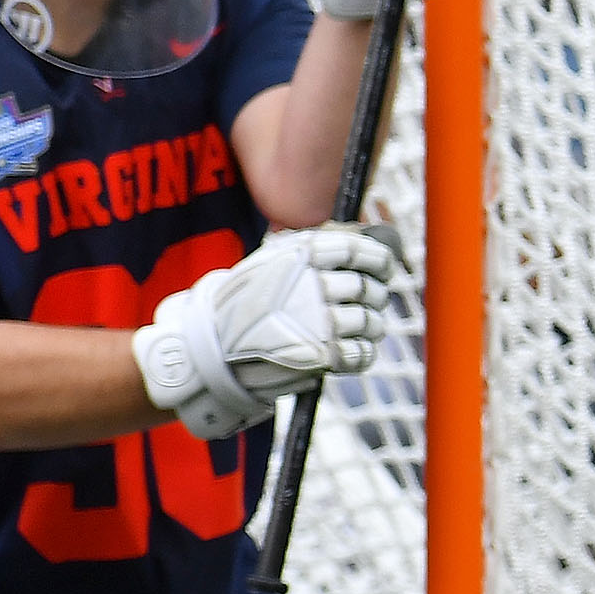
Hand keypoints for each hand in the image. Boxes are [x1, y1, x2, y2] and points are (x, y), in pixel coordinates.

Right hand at [132, 226, 402, 439]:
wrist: (211, 350)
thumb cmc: (243, 304)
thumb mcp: (269, 263)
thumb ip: (310, 251)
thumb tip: (365, 238)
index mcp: (301, 256)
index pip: (357, 250)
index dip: (378, 260)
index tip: (384, 268)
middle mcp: (312, 284)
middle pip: (367, 288)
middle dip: (374, 296)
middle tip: (369, 302)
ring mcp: (318, 320)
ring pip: (369, 321)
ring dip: (370, 327)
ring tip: (360, 329)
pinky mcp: (322, 355)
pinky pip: (361, 353)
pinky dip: (362, 353)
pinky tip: (352, 351)